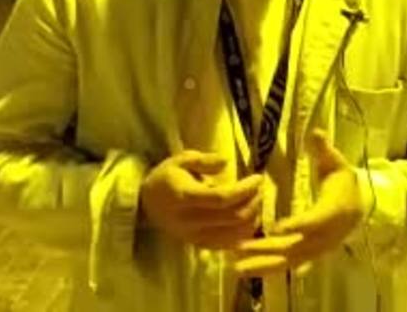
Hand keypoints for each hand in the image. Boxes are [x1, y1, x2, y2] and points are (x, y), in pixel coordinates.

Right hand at [139, 150, 263, 249]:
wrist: (146, 205)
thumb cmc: (166, 178)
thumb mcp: (180, 160)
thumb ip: (203, 161)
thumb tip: (226, 162)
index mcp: (184, 197)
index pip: (222, 198)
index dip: (244, 189)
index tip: (258, 178)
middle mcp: (190, 221)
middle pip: (232, 217)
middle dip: (253, 202)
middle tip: (260, 188)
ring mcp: (195, 236)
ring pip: (234, 234)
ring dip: (252, 217)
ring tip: (257, 201)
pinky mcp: (199, 245)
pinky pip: (228, 244)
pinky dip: (244, 233)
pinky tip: (250, 218)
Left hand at [232, 130, 362, 275]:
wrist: (360, 207)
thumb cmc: (343, 182)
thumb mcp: (336, 163)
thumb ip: (324, 150)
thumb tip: (315, 131)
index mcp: (334, 211)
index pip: (315, 221)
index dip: (299, 225)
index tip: (277, 228)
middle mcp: (326, 236)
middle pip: (296, 247)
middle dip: (268, 250)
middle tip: (239, 250)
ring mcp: (318, 249)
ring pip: (290, 260)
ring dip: (263, 265)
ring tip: (236, 267)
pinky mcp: (312, 255)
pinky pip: (290, 265)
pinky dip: (272, 270)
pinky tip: (252, 274)